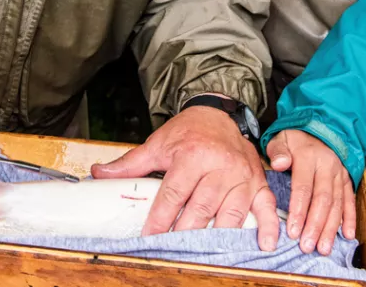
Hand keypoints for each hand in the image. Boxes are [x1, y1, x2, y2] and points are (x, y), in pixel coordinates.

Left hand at [91, 105, 279, 250]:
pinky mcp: (258, 182)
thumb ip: (130, 163)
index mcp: (192, 155)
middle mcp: (220, 165)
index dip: (160, 219)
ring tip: (205, 253)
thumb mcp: (158, 144)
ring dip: (218, 236)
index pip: (173, 194)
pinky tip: (261, 244)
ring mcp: (242, 175)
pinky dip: (267, 226)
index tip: (149, 238)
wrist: (219, 112)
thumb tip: (99, 174)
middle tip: (173, 250)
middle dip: (184, 233)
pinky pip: (266, 206)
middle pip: (200, 208)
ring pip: (230, 213)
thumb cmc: (188, 132)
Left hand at [267, 129, 355, 254]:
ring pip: (337, 204)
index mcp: (309, 157)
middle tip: (307, 246)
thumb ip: (277, 151)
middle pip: (323, 200)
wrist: (318, 128)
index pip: (304, 187)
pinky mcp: (347, 180)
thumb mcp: (281, 138)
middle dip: (315, 226)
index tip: (293, 231)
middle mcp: (328, 166)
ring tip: (324, 247)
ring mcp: (340, 174)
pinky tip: (348, 235)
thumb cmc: (294, 139)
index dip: (299, 211)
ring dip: (331, 228)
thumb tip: (279, 163)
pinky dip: (350, 218)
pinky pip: (350, 200)